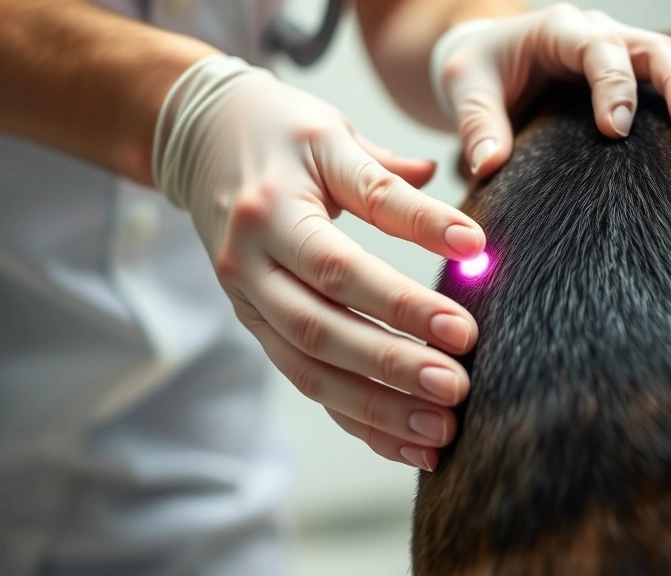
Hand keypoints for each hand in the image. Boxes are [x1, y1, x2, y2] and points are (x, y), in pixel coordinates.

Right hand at [154, 56, 483, 470]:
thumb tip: (466, 235)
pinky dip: (359, 419)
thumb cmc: (283, 133)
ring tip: (441, 429)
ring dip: (378, 407)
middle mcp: (250, 264)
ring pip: (310, 368)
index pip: (341, 260)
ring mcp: (249, 303)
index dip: (405, 292)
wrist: (202, 139)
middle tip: (458, 384)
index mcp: (271, 209)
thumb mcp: (334, 135)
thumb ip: (391, 181)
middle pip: (321, 326)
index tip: (468, 308)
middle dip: (392, 363)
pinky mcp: (259, 328)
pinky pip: (308, 383)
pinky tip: (408, 443)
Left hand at [430, 3, 670, 176]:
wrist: (487, 63)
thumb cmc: (476, 72)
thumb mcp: (464, 89)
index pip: (598, 49)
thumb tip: (487, 166)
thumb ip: (476, 124)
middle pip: (652, 47)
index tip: (615, 130)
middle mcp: (595, 33)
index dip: (614, 85)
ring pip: (670, 58)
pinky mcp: (628, 76)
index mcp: (557, 30)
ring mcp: (618, 51)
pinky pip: (667, 79)